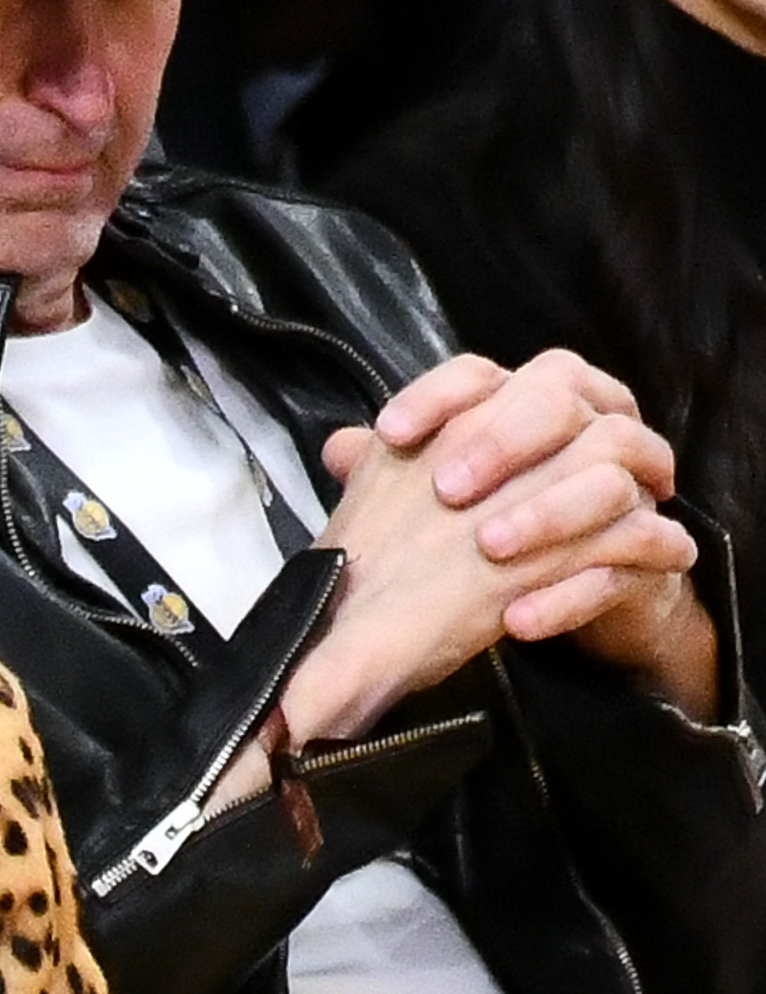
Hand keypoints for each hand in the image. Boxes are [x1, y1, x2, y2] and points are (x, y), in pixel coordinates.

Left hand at [297, 351, 702, 738]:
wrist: (574, 602)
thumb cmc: (499, 535)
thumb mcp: (433, 506)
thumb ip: (391, 471)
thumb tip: (339, 448)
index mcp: (525, 411)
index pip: (488, 374)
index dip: (440, 395)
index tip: (390, 434)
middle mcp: (584, 435)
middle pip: (561, 400)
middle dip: (503, 440)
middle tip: (447, 490)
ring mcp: (629, 492)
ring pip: (609, 475)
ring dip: (546, 512)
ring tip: (489, 548)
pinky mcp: (652, 555)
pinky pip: (635, 558)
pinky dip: (574, 593)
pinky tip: (519, 619)